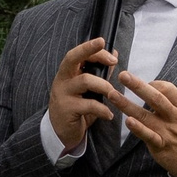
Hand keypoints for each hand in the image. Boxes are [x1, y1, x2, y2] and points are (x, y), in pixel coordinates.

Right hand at [47, 37, 120, 151]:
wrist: (61, 132)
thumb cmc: (76, 107)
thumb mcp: (87, 90)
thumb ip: (99, 73)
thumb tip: (113, 54)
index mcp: (67, 73)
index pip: (76, 54)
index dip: (90, 48)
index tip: (105, 44)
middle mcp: (62, 80)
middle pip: (73, 58)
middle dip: (91, 51)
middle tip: (111, 57)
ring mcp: (63, 94)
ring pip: (86, 81)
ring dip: (105, 86)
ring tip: (115, 95)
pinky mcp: (66, 109)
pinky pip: (89, 105)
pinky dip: (103, 109)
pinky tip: (109, 115)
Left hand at [109, 60, 176, 176]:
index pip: (167, 88)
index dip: (154, 83)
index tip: (144, 83)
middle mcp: (174, 116)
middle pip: (155, 98)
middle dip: (138, 86)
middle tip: (122, 75)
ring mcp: (167, 131)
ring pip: (145, 115)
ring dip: (127, 105)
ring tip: (112, 94)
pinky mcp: (161, 146)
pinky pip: (148, 136)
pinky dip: (139, 129)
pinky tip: (127, 121)